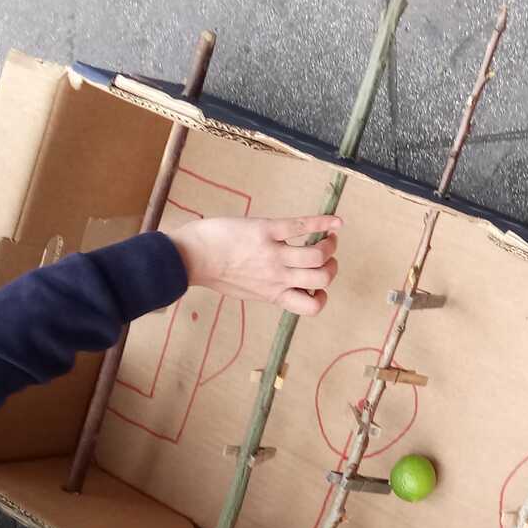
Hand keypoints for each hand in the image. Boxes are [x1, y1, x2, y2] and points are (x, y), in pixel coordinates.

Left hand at [170, 214, 342, 315]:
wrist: (190, 256)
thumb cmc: (214, 272)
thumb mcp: (246, 290)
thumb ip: (267, 288)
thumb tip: (283, 286)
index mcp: (273, 294)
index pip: (311, 307)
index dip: (322, 297)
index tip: (317, 287)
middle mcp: (277, 276)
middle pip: (322, 278)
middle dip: (332, 267)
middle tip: (325, 257)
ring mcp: (273, 253)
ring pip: (318, 255)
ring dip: (330, 245)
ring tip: (328, 237)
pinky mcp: (266, 230)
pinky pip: (301, 226)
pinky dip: (324, 222)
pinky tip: (337, 221)